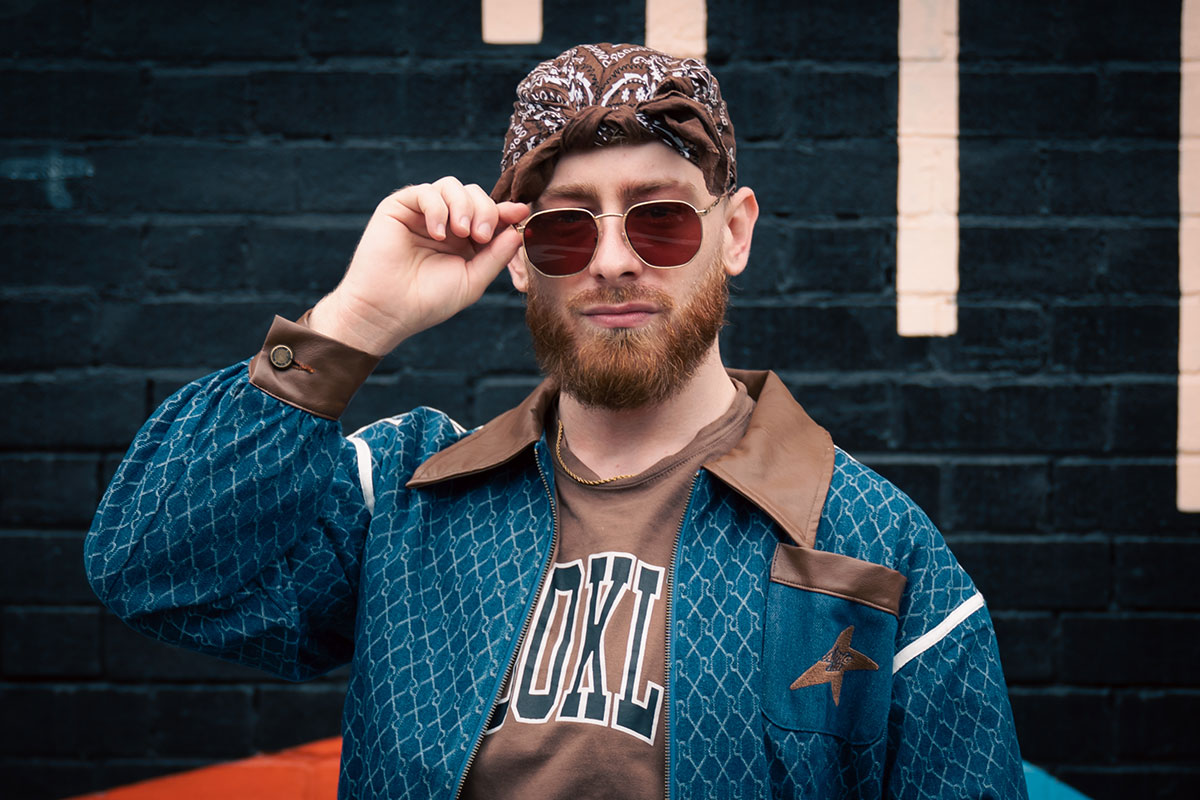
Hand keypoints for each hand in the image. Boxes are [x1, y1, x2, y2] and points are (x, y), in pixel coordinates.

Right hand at [309, 178, 529, 355]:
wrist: (389, 310)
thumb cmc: (429, 300)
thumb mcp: (473, 280)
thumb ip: (496, 256)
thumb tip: (518, 231)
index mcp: (465, 239)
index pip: (489, 214)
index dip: (506, 211)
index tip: (519, 213)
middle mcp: (445, 222)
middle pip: (474, 194)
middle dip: (485, 210)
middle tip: (480, 237)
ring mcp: (422, 213)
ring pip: (451, 186)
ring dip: (463, 206)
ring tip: (461, 233)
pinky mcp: (399, 207)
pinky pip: (425, 192)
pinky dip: (437, 209)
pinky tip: (438, 234)